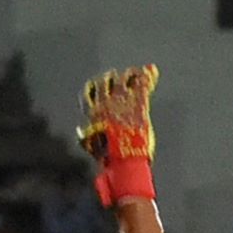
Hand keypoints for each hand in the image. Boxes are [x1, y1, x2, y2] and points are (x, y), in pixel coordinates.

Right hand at [77, 64, 158, 204]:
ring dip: (129, 76)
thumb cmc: (111, 160)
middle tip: (118, 77)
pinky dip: (148, 75)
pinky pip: (142, 83)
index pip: (89, 93)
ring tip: (136, 73)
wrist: (125, 162)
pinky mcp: (139, 104)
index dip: (93, 87)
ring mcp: (123, 102)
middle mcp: (106, 103)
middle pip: (105, 81)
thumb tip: (80, 131)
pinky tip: (152, 70)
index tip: (96, 83)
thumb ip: (88, 138)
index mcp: (93, 114)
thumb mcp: (94, 147)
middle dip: (111, 79)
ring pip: (123, 79)